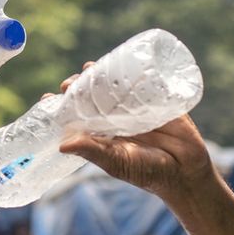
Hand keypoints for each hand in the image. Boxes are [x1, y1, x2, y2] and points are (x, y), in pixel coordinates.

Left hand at [50, 64, 216, 199]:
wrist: (185, 171)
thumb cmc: (148, 172)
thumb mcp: (117, 162)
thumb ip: (93, 152)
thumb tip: (61, 145)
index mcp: (102, 133)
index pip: (78, 115)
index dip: (63, 105)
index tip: (47, 97)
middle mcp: (115, 117)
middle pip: (92, 95)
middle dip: (78, 86)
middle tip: (68, 83)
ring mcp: (135, 107)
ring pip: (114, 85)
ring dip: (99, 74)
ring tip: (87, 68)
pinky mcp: (156, 99)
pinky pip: (142, 81)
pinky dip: (131, 70)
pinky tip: (121, 62)